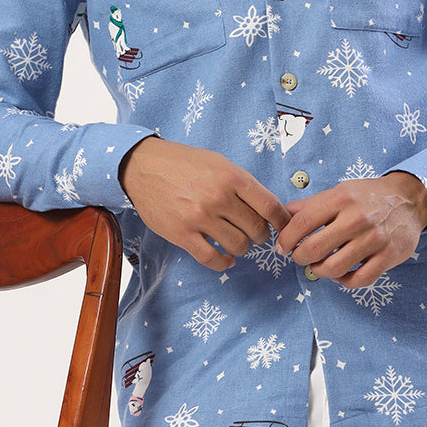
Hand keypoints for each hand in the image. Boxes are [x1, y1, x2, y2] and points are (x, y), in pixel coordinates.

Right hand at [119, 137, 290, 270]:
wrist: (144, 166)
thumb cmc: (184, 163)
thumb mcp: (219, 163)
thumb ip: (243, 184)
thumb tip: (268, 208)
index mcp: (232, 177)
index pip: (270, 206)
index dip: (282, 221)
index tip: (283, 226)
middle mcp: (219, 198)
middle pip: (257, 230)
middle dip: (260, 235)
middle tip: (253, 232)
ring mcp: (200, 218)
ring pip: (239, 246)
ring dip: (242, 247)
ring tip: (236, 240)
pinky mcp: (182, 234)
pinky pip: (212, 259)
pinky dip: (224, 263)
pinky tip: (226, 258)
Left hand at [274, 173, 426, 286]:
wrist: (410, 199)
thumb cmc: (369, 196)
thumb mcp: (339, 191)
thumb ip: (311, 205)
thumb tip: (283, 215)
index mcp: (341, 199)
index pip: (303, 222)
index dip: (287, 238)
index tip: (282, 247)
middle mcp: (358, 218)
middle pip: (315, 248)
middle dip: (300, 257)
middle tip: (299, 257)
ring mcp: (375, 239)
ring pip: (335, 268)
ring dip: (319, 271)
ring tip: (317, 266)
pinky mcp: (388, 256)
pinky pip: (359, 279)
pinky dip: (344, 281)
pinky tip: (339, 274)